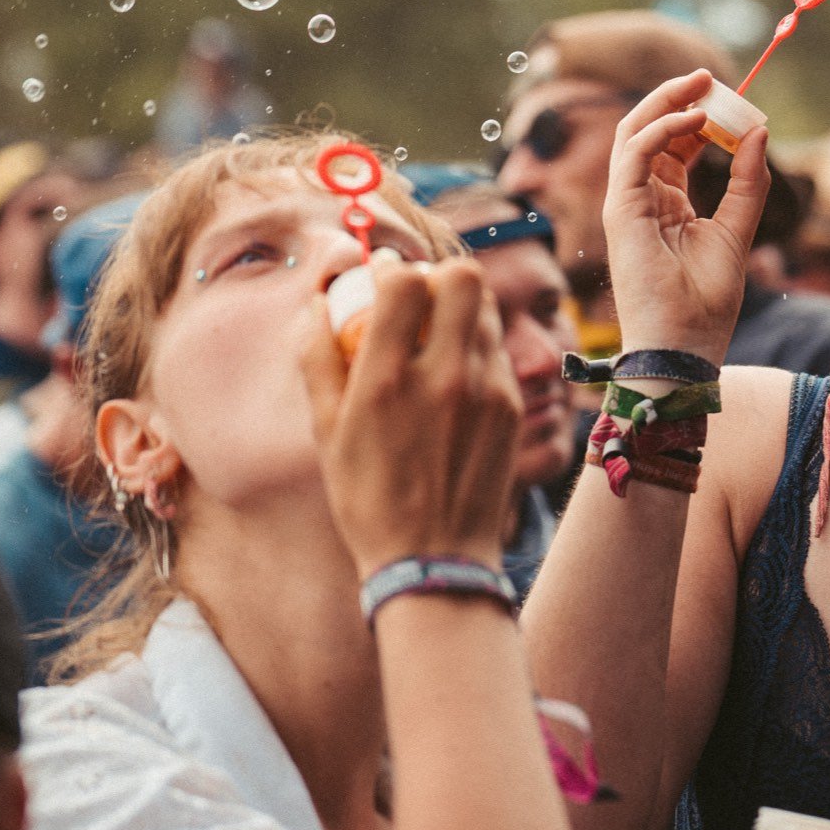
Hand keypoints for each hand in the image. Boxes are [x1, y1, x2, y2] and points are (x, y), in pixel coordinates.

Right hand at [302, 256, 522, 579]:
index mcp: (388, 380)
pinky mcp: (511, 409)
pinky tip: (457, 378)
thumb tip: (317, 304)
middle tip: (422, 298)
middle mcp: (444, 377)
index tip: (382, 279)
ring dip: (462, 309)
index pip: (406, 280)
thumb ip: (317, 359)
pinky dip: (477, 350)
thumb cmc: (368, 499)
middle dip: (441, 274)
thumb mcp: (325, 433)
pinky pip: (498, 352)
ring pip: (488, 310)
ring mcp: (487, 391)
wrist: (434, 561)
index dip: (392, 269)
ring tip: (439, 336)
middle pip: (465, 276)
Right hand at [602, 74, 770, 365]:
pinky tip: (698, 121)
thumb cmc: (705, 303)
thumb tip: (759, 131)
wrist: (685, 349)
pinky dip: (664, 128)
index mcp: (664, 203)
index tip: (736, 103)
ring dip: (666, 101)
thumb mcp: (737, 230)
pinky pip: (635, 152)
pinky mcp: (621, 210)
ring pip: (633, 131)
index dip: (701, 116)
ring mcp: (626, 203)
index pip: (673, 143)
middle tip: (710, 77)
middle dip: (678, 97)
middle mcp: (640, 198)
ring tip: (703, 84)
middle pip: (648, 129)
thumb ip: (748, 182)